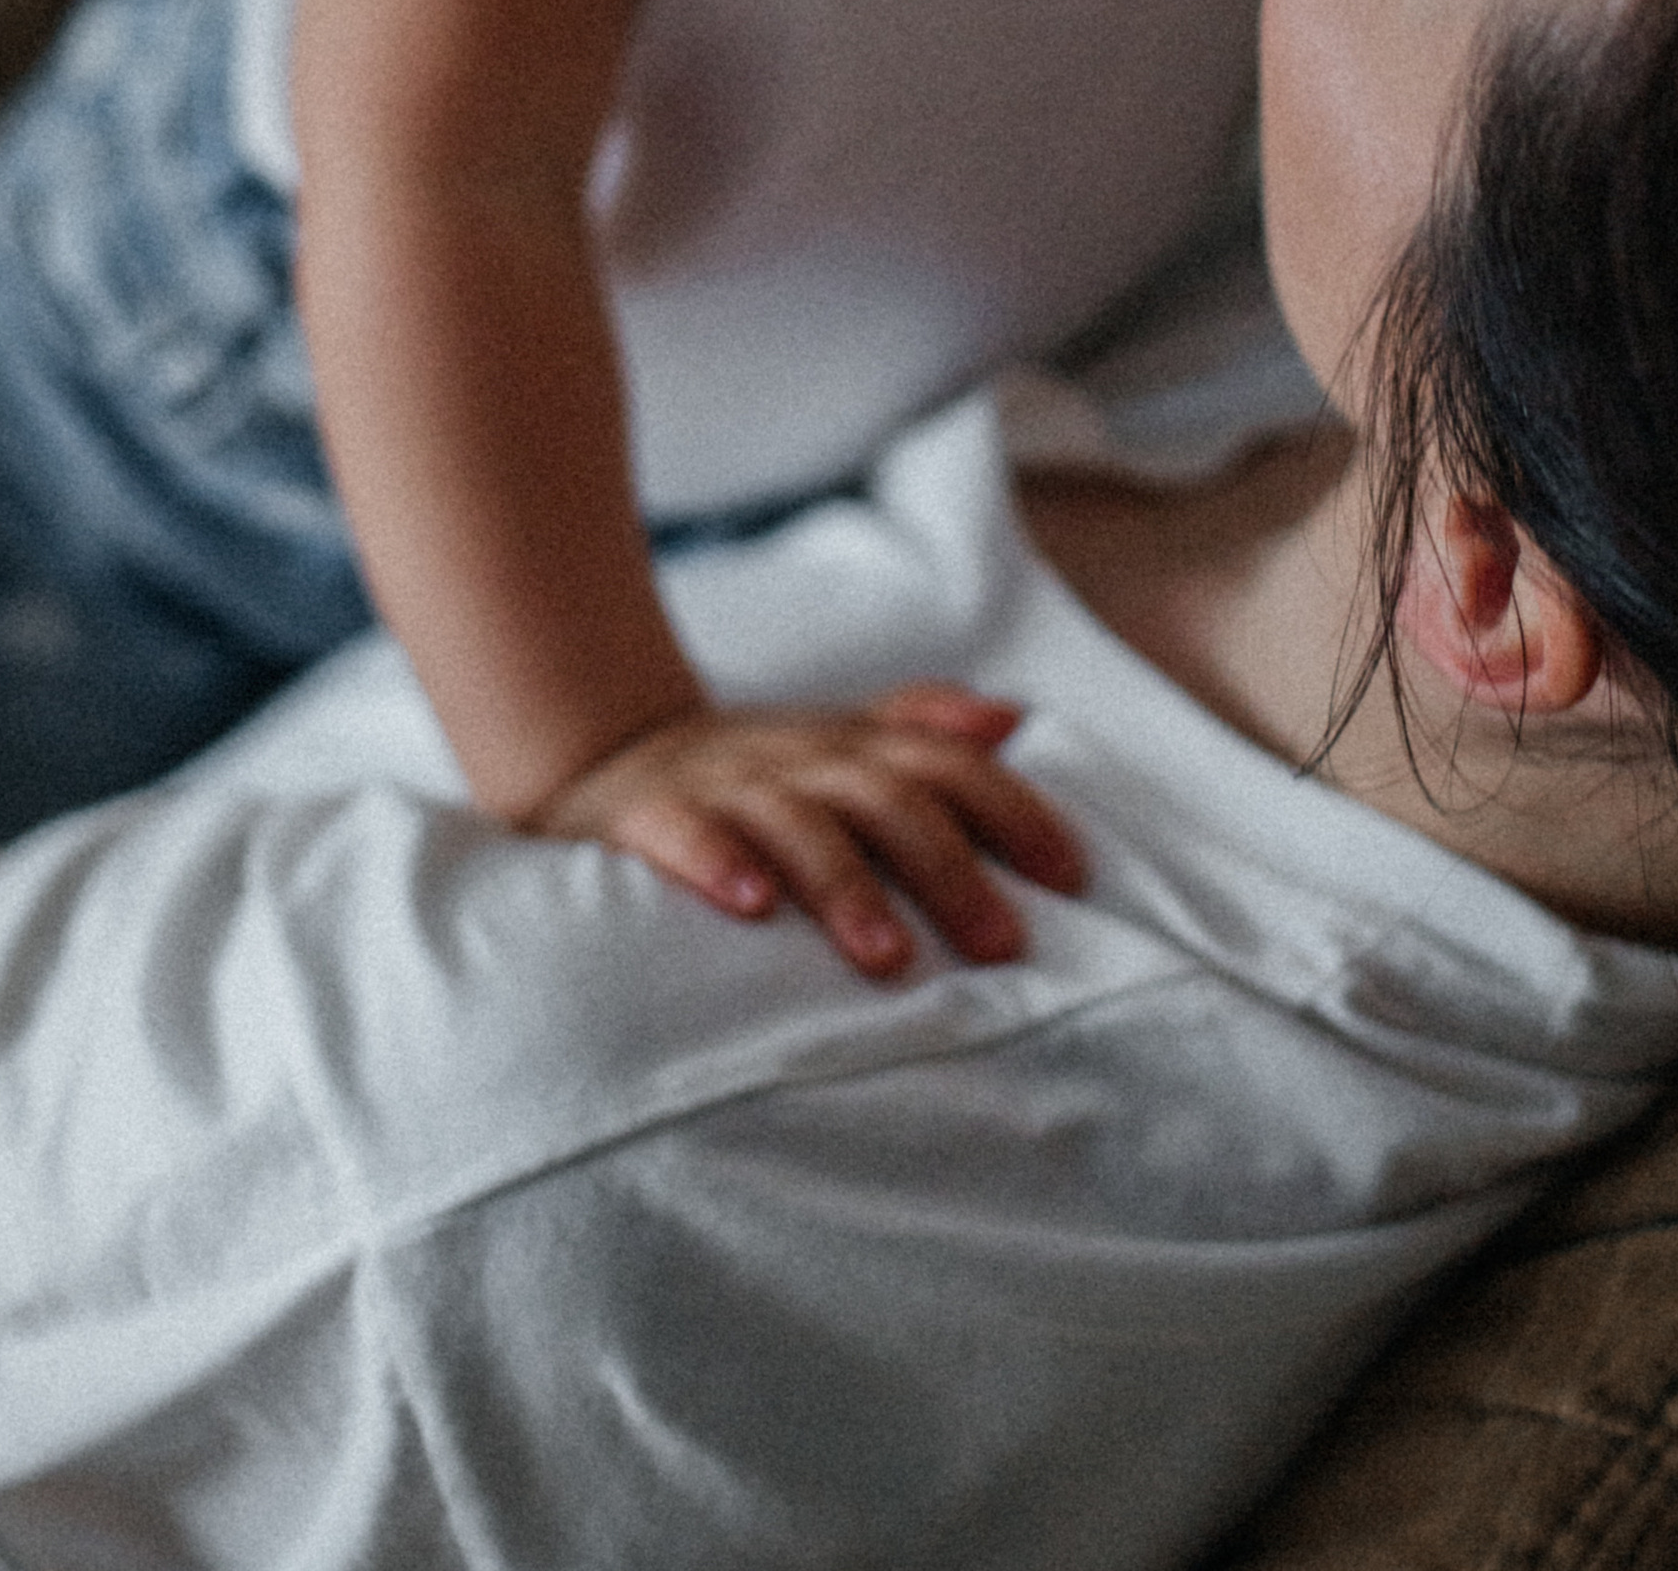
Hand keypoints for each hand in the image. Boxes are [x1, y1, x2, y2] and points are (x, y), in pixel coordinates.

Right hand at [528, 682, 1088, 979]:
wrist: (604, 758)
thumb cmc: (756, 775)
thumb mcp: (838, 743)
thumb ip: (922, 729)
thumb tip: (1014, 719)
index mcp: (853, 747)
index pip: (949, 766)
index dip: (1014, 812)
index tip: (1073, 877)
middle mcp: (799, 760)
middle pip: (888, 801)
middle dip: (950, 871)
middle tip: (1004, 946)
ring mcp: (726, 786)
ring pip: (796, 824)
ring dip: (846, 887)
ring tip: (889, 959)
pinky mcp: (648, 815)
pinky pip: (683, 833)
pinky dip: (716, 862)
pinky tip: (750, 907)